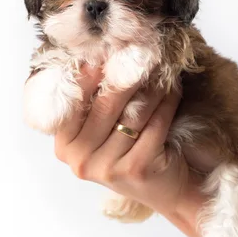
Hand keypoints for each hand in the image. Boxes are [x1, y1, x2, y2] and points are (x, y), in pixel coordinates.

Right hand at [54, 66, 206, 228]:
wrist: (166, 189)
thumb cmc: (132, 150)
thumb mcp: (103, 128)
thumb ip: (94, 99)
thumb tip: (102, 52)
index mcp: (64, 144)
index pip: (72, 99)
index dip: (91, 70)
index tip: (108, 47)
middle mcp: (79, 159)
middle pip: (105, 102)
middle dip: (127, 72)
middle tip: (142, 50)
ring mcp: (106, 167)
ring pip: (133, 111)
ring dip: (151, 85)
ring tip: (161, 67)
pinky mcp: (136, 169)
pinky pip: (155, 123)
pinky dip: (167, 102)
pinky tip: (173, 88)